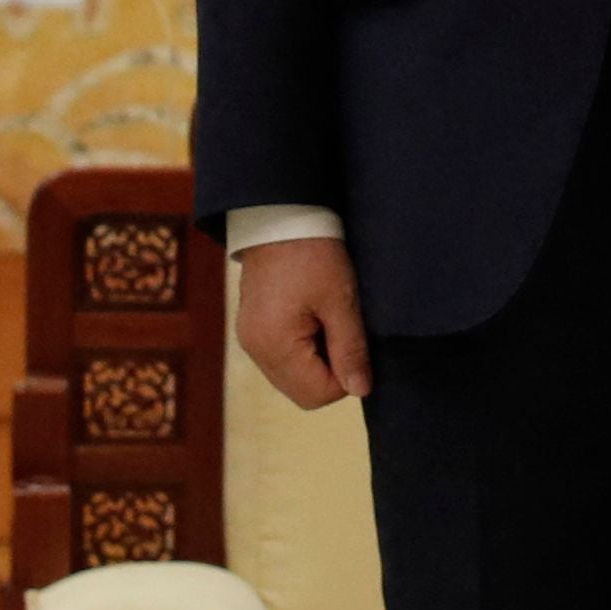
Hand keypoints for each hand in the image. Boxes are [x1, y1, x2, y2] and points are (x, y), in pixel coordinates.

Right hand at [234, 238, 370, 408]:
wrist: (279, 214)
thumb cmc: (314, 253)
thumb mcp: (341, 299)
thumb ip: (350, 349)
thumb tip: (360, 390)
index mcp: (274, 345)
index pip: (316, 395)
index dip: (345, 377)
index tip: (354, 342)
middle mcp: (255, 350)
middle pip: (301, 392)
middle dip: (330, 372)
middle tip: (342, 330)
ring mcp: (249, 340)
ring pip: (291, 377)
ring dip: (316, 361)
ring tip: (327, 320)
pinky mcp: (251, 328)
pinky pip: (280, 359)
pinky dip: (301, 350)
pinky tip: (312, 317)